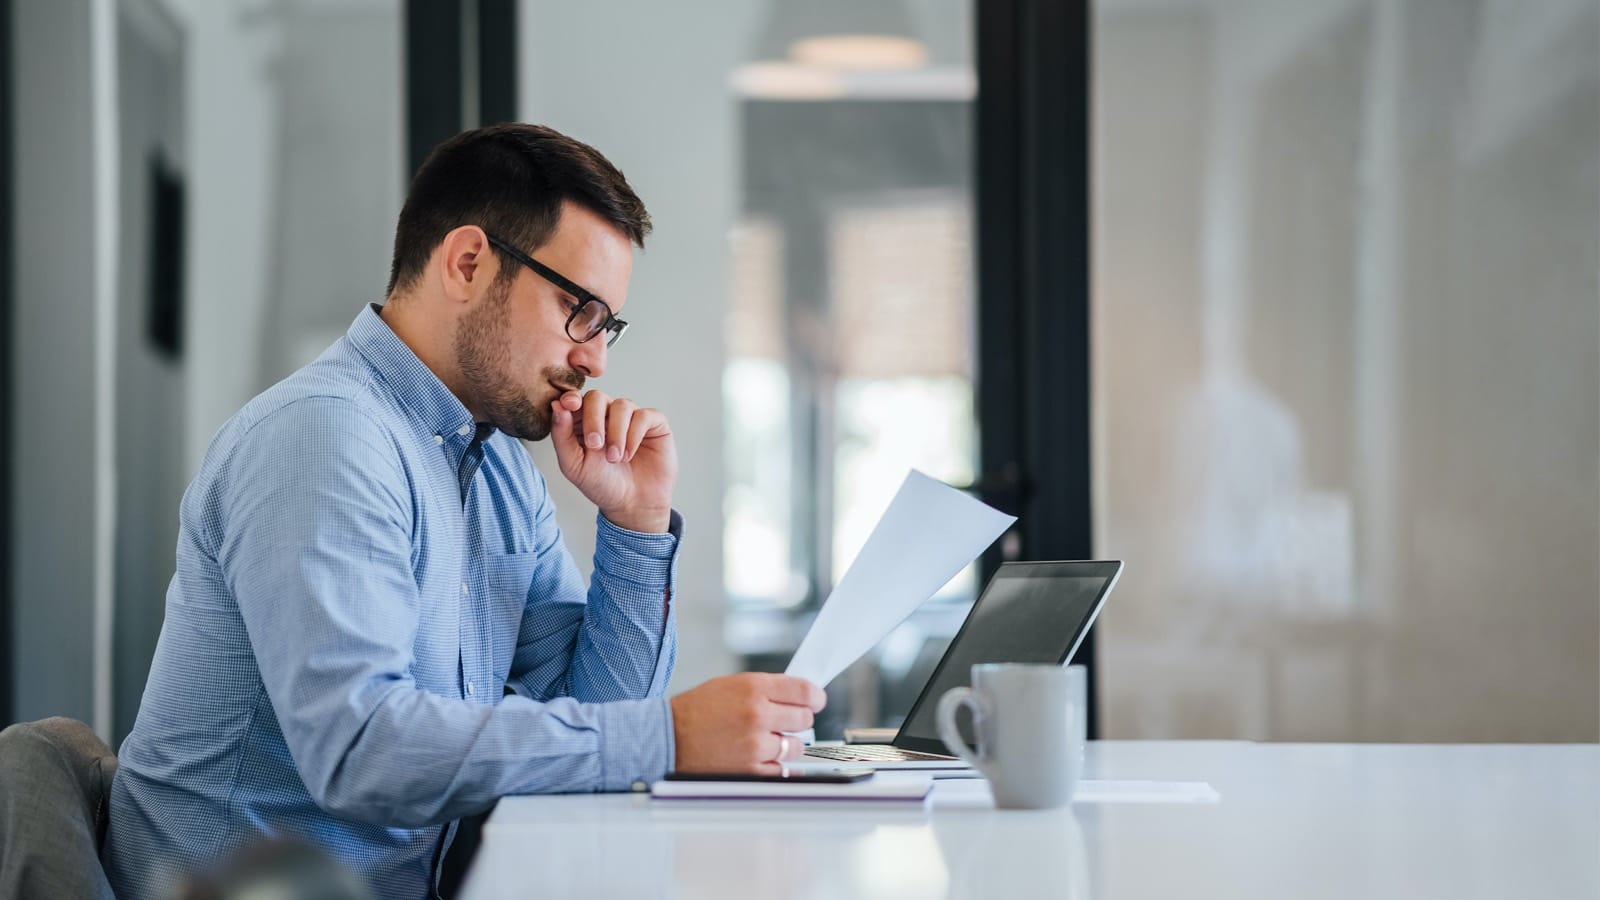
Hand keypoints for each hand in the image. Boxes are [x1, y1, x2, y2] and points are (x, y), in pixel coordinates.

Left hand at [550, 389, 676, 532]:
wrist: (632, 505)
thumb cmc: (601, 485)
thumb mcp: (573, 465)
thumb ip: (561, 435)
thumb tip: (557, 405)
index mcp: (583, 422)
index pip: (575, 400)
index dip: (572, 398)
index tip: (570, 405)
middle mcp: (607, 415)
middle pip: (597, 397)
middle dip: (593, 419)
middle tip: (595, 445)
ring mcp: (631, 418)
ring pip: (622, 405)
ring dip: (615, 433)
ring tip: (614, 458)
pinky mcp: (654, 423)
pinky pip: (643, 415)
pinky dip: (634, 435)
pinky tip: (629, 454)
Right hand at [669, 673, 826, 774]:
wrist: (668, 739)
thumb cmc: (696, 711)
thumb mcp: (731, 685)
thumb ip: (766, 690)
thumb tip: (801, 697)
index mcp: (753, 688)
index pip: (804, 692)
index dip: (816, 697)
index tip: (816, 701)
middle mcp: (758, 715)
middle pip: (804, 718)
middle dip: (798, 720)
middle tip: (785, 721)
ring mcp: (756, 745)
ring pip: (796, 746)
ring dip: (787, 744)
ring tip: (766, 740)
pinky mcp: (751, 771)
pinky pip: (783, 770)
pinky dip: (777, 765)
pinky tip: (763, 757)